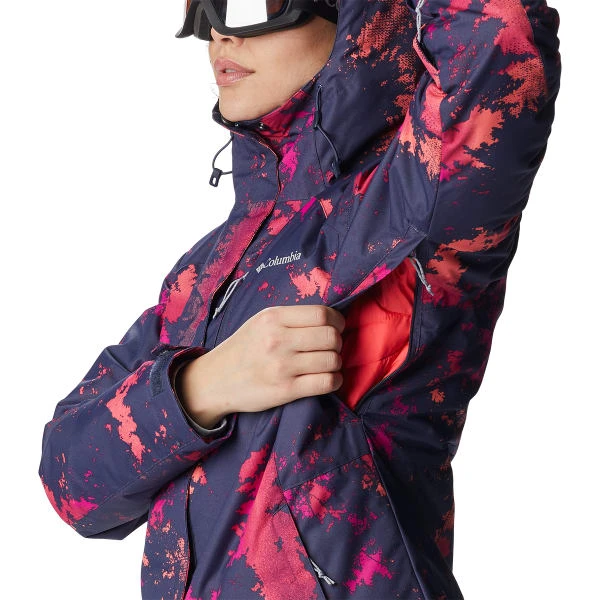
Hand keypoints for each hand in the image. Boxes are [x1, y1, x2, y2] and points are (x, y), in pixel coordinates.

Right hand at [177, 305, 344, 427]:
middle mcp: (277, 340)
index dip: (337, 321)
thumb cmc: (243, 349)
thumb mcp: (260, 322)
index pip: (322, 314)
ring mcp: (281, 366)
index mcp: (272, 318)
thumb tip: (330, 318)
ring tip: (328, 364)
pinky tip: (328, 379)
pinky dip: (335, 380)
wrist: (214, 381)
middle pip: (331, 336)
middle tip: (331, 348)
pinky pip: (326, 382)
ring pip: (332, 360)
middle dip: (337, 343)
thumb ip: (290, 318)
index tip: (336, 328)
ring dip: (336, 363)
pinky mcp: (285, 390)